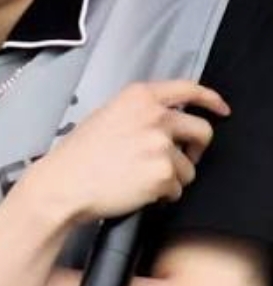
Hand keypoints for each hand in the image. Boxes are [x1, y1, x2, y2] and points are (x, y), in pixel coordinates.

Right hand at [31, 80, 229, 224]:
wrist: (64, 184)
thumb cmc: (78, 156)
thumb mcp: (107, 115)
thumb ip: (139, 112)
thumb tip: (165, 118)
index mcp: (139, 97)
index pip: (189, 89)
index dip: (211, 100)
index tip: (221, 109)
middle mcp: (155, 116)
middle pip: (201, 130)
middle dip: (197, 148)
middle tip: (184, 158)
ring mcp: (161, 145)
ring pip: (189, 166)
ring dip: (173, 177)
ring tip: (144, 180)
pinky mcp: (163, 173)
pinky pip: (177, 189)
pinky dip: (163, 195)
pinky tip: (139, 192)